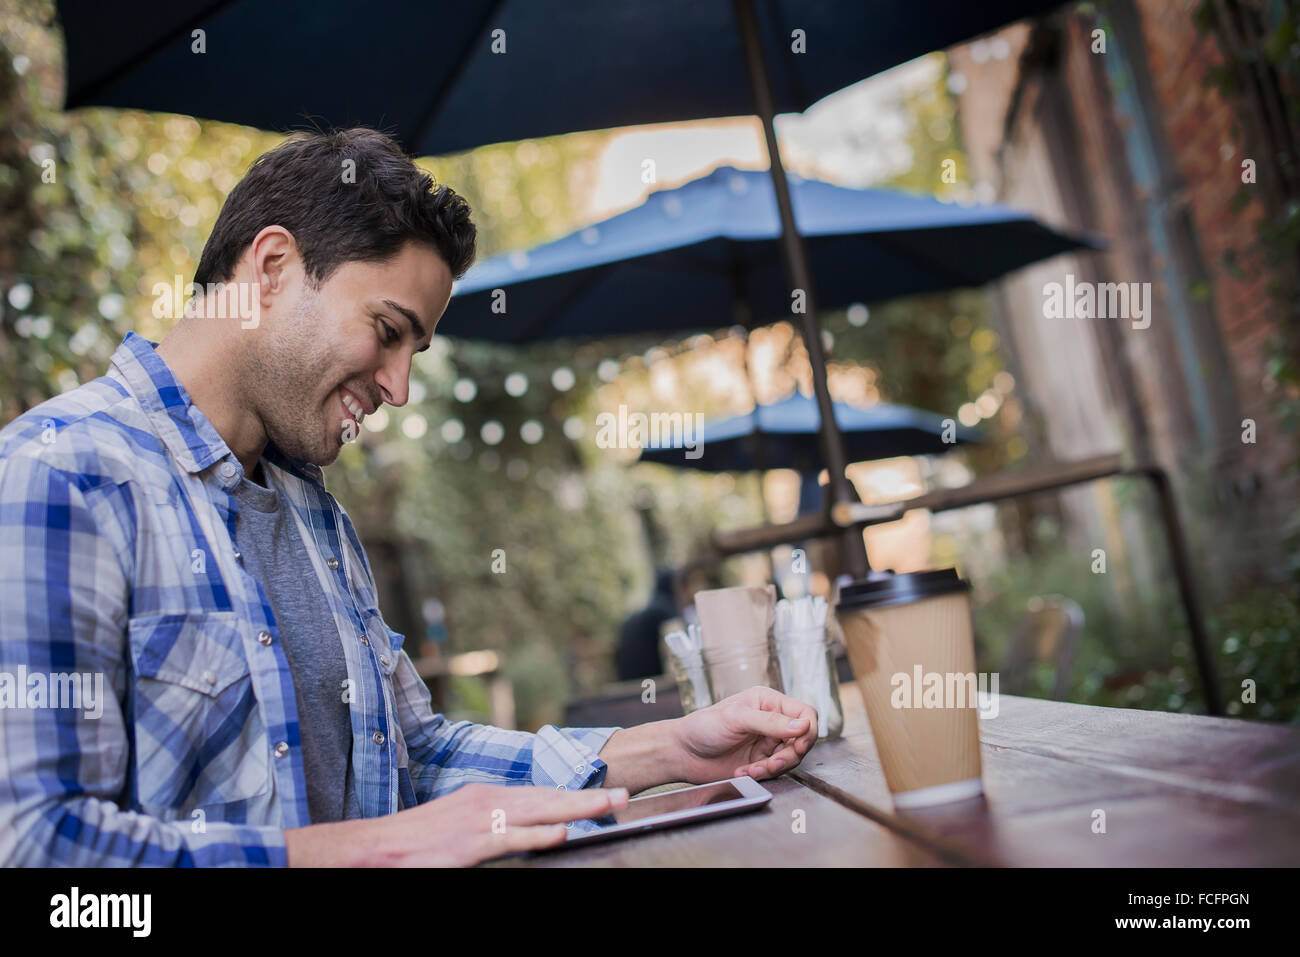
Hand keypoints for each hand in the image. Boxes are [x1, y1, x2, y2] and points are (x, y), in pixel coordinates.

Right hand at [291, 783, 629, 866]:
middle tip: (625, 796)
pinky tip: (561, 832)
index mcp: (486, 798)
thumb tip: (526, 831)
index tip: (605, 796)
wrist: (371, 849)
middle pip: (547, 798)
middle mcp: (486, 802)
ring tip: (609, 807)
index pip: (540, 795)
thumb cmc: (415, 844)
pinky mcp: (467, 844)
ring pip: (536, 812)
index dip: (574, 796)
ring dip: (576, 809)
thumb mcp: (460, 826)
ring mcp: (477, 821)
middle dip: (587, 798)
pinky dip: (536, 834)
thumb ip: (494, 827)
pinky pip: (508, 837)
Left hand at [671, 686, 817, 782]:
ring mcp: (767, 742)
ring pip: (791, 758)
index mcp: (768, 702)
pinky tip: (743, 772)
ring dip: (775, 767)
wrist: (683, 753)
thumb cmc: (704, 727)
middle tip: (772, 763)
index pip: (805, 712)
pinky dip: (762, 774)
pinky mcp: (761, 762)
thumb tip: (802, 725)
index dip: (807, 730)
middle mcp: (772, 721)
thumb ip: (770, 722)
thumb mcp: (737, 718)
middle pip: (802, 739)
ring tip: (753, 769)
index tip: (797, 744)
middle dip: (790, 755)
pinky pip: (775, 771)